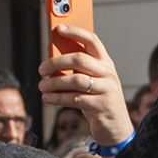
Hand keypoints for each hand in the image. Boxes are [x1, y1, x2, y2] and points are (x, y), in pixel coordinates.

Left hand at [38, 25, 133, 149]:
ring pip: (76, 80)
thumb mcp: (92, 82)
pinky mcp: (101, 106)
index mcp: (106, 63)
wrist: (116, 128)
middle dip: (56, 62)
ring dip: (54, 83)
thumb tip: (52, 60)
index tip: (59, 28)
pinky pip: (75, 98)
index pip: (92, 40)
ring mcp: (107, 89)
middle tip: (42, 69)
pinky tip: (48, 98)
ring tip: (42, 86)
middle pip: (80, 59)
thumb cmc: (99, 101)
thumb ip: (79, 70)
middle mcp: (108, 73)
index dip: (76, 32)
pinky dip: (58, 98)